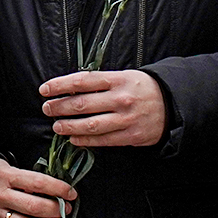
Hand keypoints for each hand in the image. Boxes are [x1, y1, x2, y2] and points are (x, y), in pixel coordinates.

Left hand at [39, 69, 165, 148]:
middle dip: (59, 107)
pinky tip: (74, 139)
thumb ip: (99, 82)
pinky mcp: (131, 136)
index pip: (81, 81)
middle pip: (82, 104)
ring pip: (90, 124)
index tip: (44, 90)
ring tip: (57, 126)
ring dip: (69, 126)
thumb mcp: (123, 76)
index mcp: (117, 79)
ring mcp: (125, 118)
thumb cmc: (142, 88)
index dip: (60, 86)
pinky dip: (85, 140)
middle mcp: (120, 99)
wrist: (172, 104)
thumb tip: (70, 89)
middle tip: (47, 109)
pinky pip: (103, 140)